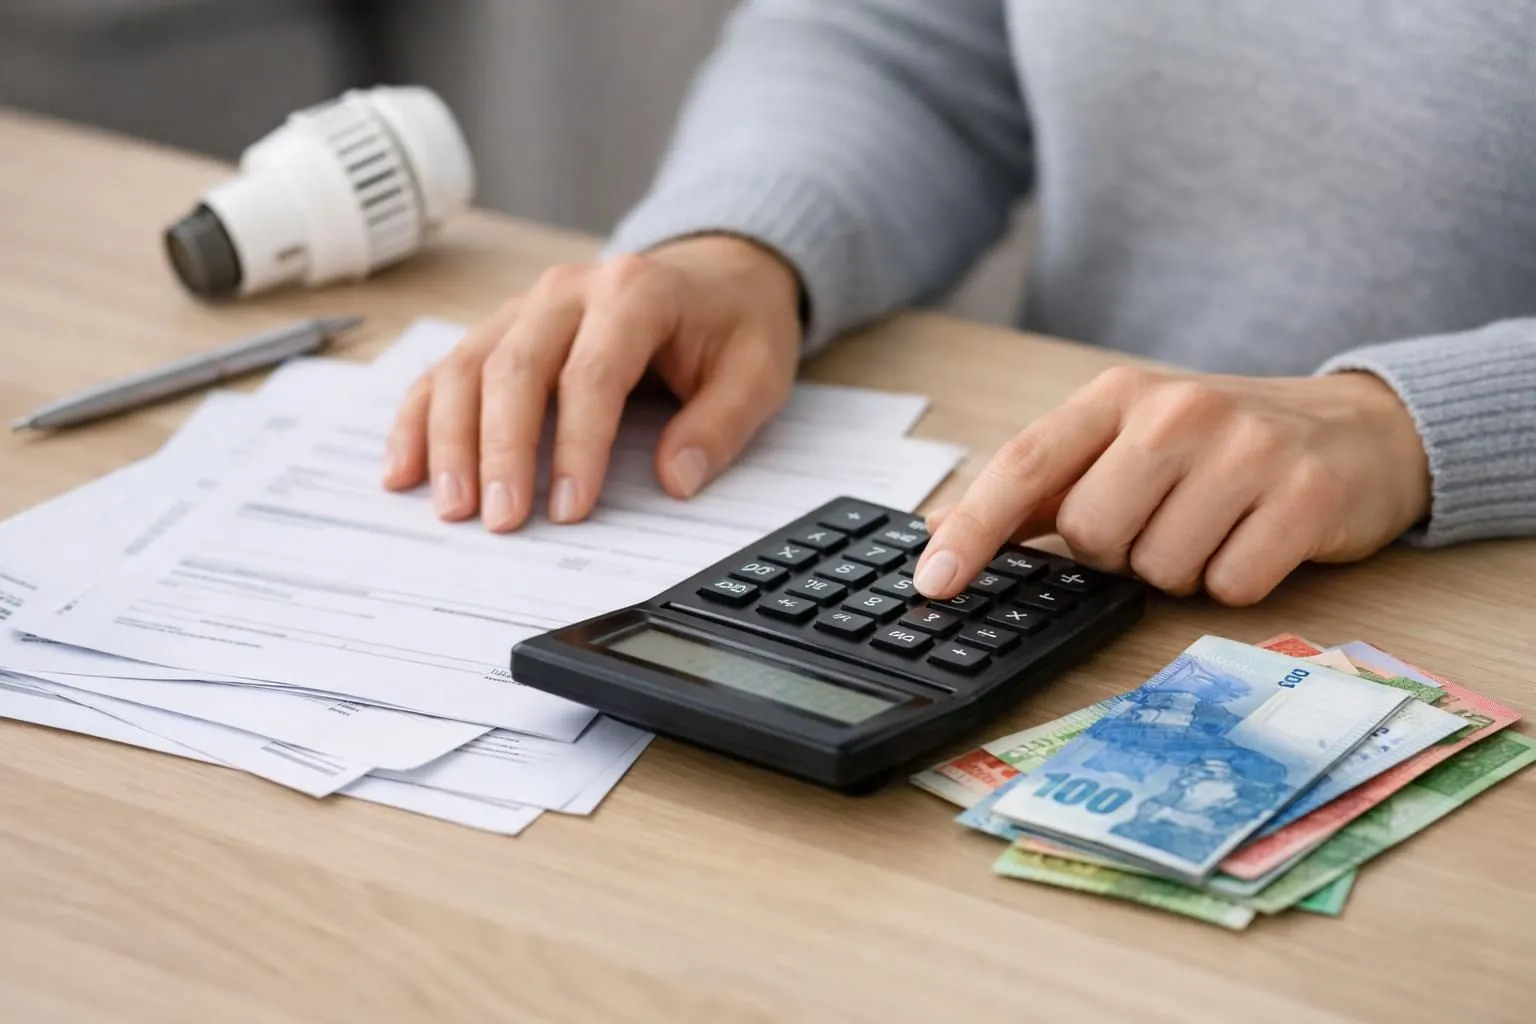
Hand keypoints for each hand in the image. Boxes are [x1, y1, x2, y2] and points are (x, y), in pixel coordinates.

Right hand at [382, 234, 802, 528]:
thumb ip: (720, 425)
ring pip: (469, 367)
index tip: (569, 507)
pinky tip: (405, 470)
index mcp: (635, 292)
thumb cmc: (732, 324)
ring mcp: (526, 306)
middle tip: (499, 519)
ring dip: (451, 440)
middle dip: (501, 449)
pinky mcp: (502, 329)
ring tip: (451, 507)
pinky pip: (448, 371)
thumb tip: (675, 478)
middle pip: (515, 367)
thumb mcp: (758, 371)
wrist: (715, 273)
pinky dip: (420, 420)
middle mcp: (568, 290)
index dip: (576, 445)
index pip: (592, 373)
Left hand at [913, 367, 1431, 605]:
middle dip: (1116, 551)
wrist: (1356, 430)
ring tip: (1212, 525)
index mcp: (1118, 394)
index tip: (934, 581)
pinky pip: (1229, 587)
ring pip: (1158, 570)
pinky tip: (1256, 540)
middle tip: (1160, 520)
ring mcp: (1246, 450)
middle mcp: (1177, 411)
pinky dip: (1234, 582)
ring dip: (1178, 570)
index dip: (973, 528)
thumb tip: (940, 531)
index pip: (1025, 465)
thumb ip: (1042, 486)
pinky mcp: (1305, 497)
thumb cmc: (1218, 447)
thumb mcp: (1127, 441)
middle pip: (1090, 533)